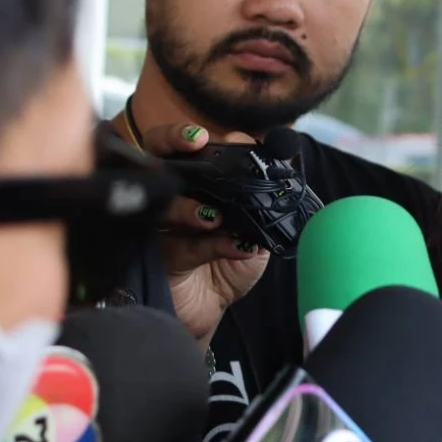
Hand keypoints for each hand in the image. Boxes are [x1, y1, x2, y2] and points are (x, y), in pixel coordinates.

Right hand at [141, 123, 269, 343]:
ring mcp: (163, 224)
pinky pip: (182, 246)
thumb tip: (285, 162)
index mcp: (197, 183)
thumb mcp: (259, 225)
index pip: (187, 147)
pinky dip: (209, 244)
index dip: (189, 135)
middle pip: (156, 156)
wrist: (213, 306)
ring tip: (214, 216)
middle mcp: (174, 195)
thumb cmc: (231, 260)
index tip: (205, 135)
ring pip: (165, 202)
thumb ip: (268, 196)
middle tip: (194, 143)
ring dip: (190, 206)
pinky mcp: (161, 257)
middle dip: (170, 142)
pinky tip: (231, 243)